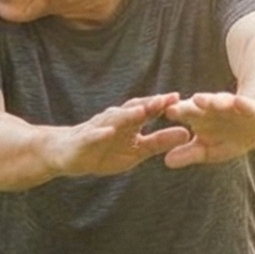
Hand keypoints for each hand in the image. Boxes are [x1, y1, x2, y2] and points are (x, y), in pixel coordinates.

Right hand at [55, 93, 191, 177]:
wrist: (68, 154)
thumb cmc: (104, 151)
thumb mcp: (136, 151)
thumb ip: (159, 142)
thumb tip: (187, 134)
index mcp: (129, 122)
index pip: (148, 110)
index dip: (163, 104)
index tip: (182, 99)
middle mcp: (115, 120)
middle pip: (134, 109)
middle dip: (150, 103)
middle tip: (168, 98)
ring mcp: (98, 128)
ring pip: (114, 120)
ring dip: (128, 115)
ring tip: (142, 112)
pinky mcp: (84, 140)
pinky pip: (93, 136)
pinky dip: (100, 133)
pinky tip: (109, 132)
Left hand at [162, 89, 254, 166]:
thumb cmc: (229, 137)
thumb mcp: (209, 149)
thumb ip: (189, 154)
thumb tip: (166, 161)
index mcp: (198, 116)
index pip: (180, 114)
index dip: (168, 116)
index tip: (153, 118)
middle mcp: (212, 108)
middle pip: (195, 107)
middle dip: (184, 108)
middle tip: (170, 110)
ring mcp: (231, 105)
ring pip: (219, 102)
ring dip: (210, 101)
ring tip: (199, 100)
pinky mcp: (251, 107)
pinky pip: (246, 105)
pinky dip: (242, 104)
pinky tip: (238, 103)